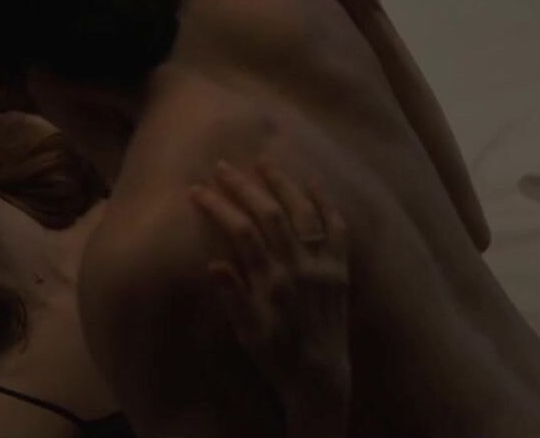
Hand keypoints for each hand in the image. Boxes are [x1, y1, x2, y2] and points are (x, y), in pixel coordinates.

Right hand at [191, 161, 349, 433]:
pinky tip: (312, 185)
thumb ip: (233, 296)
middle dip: (244, 187)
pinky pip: (337, 229)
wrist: (320, 377)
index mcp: (271, 283)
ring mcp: (323, 267)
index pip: (241, 232)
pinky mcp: (341, 270)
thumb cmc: (276, 356)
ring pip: (303, 213)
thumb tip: (214, 263)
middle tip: (223, 166)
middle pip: (270, 214)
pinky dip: (325, 204)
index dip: (218, 207)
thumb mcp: (246, 333)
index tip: (198, 190)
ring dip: (283, 185)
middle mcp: (299, 268)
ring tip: (263, 163)